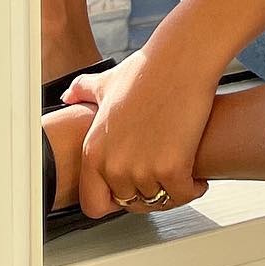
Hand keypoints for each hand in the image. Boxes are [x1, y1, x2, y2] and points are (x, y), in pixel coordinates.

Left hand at [62, 43, 221, 216]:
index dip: (114, 200)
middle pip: (131, 204)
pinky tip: (196, 176)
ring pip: (159, 201)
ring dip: (171, 191)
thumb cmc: (148, 68)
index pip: (93, 205)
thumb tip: (68, 96)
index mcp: (94, 151)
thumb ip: (83, 91)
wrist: (181, 60)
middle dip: (148, 193)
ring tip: (181, 174)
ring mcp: (142, 168)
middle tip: (161, 177)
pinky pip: (182, 195)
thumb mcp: (106, 82)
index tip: (130, 190)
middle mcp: (113, 164)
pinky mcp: (172, 167)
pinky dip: (193, 188)